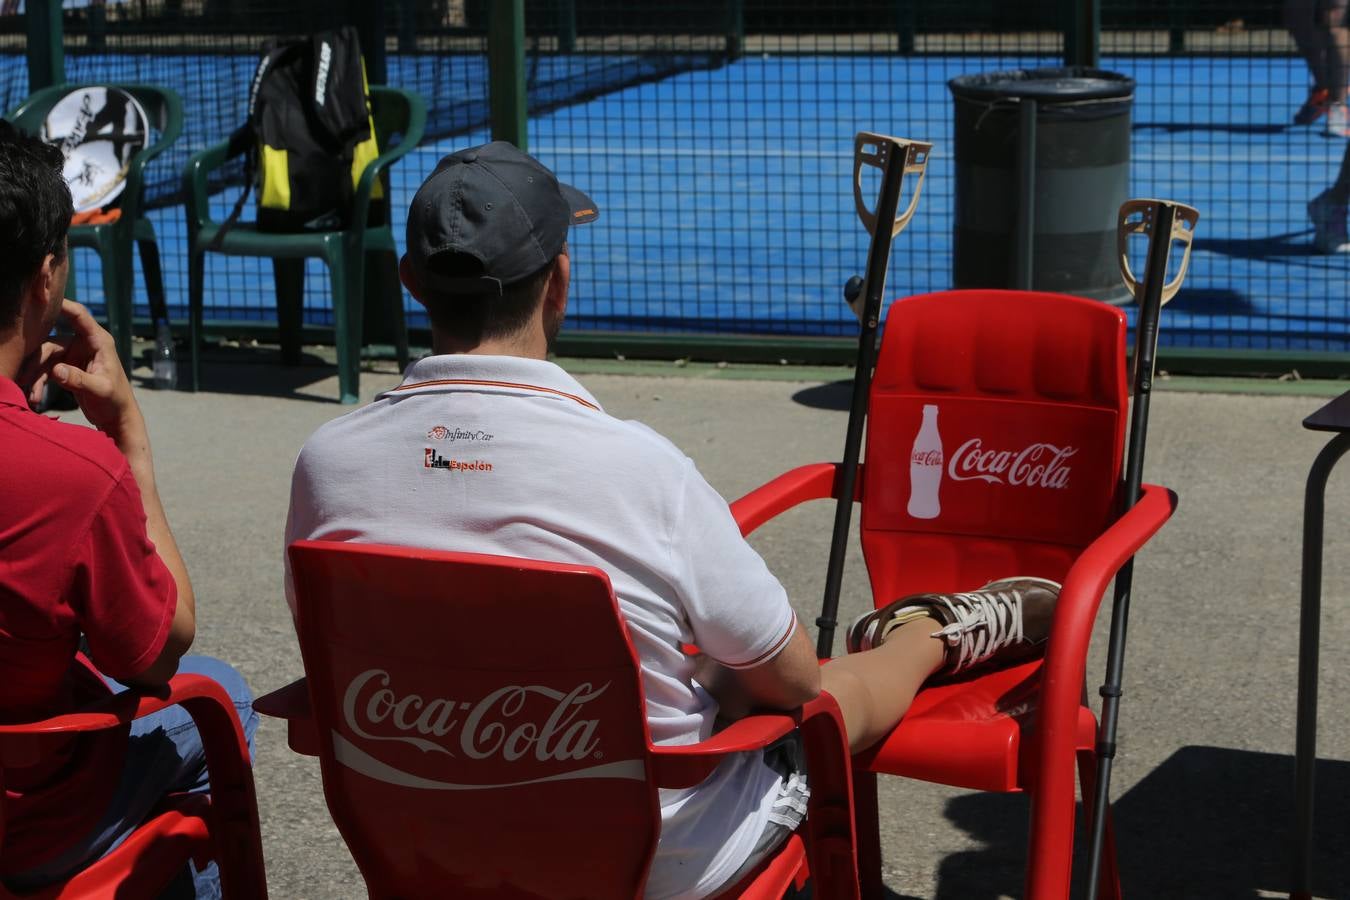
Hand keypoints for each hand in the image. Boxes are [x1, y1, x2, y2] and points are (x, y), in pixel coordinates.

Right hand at [28, 299, 143, 440]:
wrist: (117, 419)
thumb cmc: (115, 402)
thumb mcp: (99, 390)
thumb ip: (79, 380)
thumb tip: (56, 370)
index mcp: (98, 341)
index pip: (79, 316)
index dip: (61, 305)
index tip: (41, 298)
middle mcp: (84, 344)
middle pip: (51, 342)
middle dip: (35, 361)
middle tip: (23, 378)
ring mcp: (74, 356)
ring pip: (44, 358)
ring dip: (35, 376)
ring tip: (32, 396)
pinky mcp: (66, 368)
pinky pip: (46, 371)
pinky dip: (39, 383)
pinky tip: (35, 399)